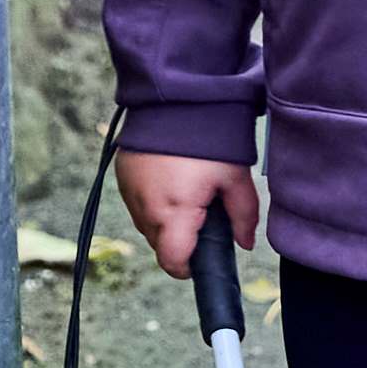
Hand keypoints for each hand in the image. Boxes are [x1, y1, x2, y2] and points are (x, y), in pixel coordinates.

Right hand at [114, 151, 263, 271]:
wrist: (171, 99)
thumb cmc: (207, 138)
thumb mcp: (234, 176)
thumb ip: (243, 215)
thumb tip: (244, 244)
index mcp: (175, 213)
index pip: (173, 262)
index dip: (189, 268)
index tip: (203, 259)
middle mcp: (145, 208)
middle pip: (161, 245)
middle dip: (181, 241)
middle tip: (203, 217)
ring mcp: (129, 192)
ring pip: (147, 226)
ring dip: (165, 221)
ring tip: (187, 193)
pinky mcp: (122, 176)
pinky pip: (137, 203)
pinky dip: (152, 201)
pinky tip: (170, 180)